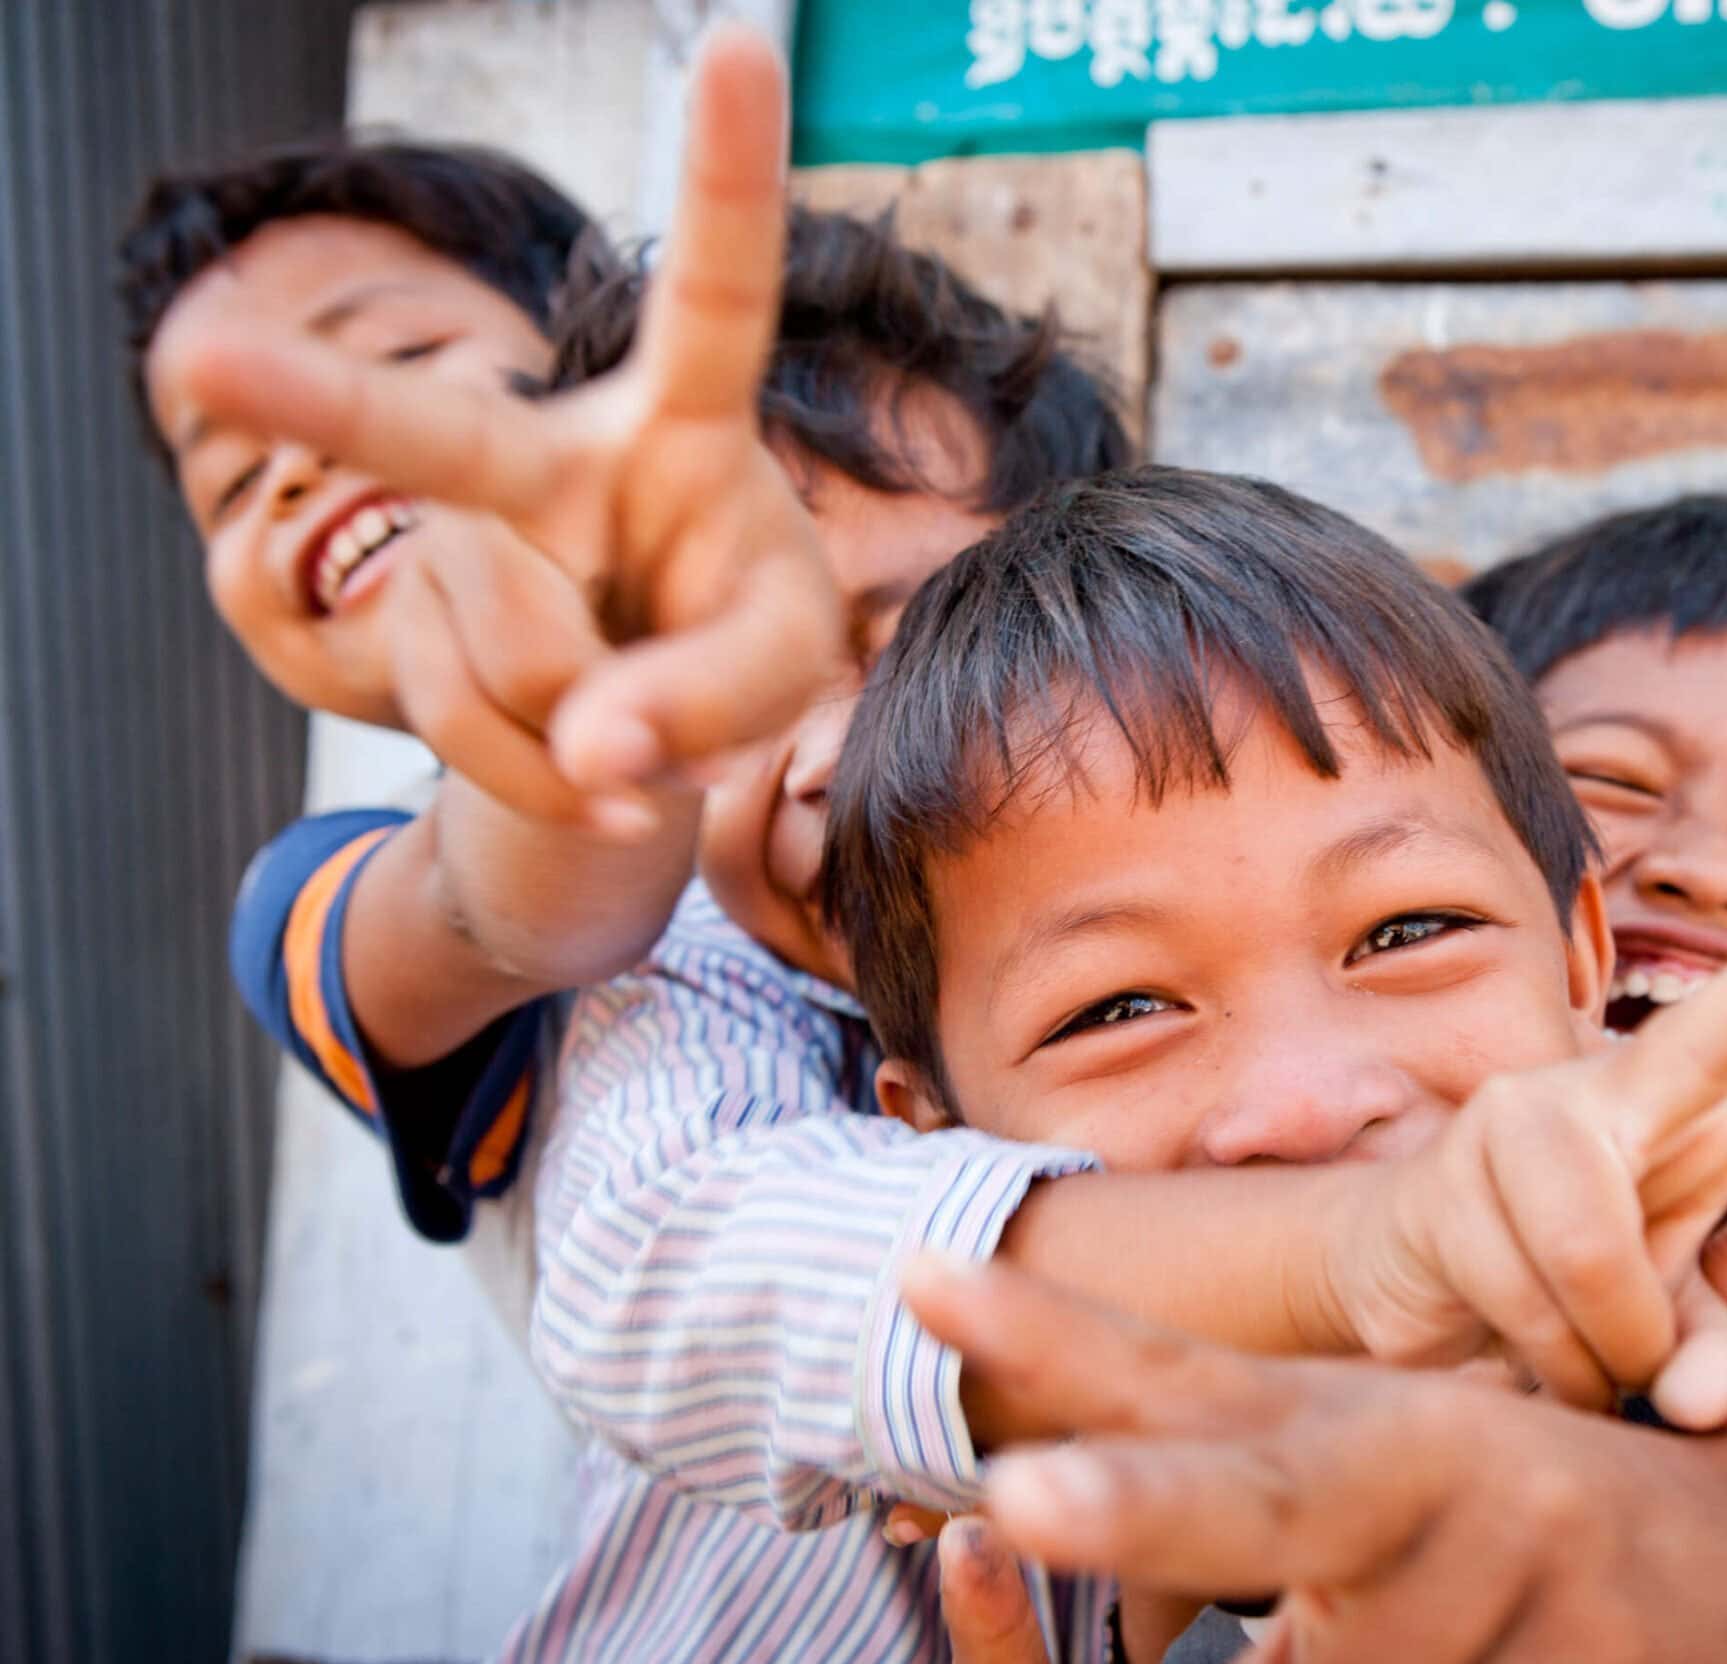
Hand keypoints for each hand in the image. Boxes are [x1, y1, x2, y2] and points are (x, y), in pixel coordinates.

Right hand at [157, 25, 838, 801]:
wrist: (636, 725)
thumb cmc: (737, 642)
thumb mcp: (784, 666)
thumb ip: (723, 693)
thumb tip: (590, 749)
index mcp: (684, 420)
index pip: (714, 291)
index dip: (728, 173)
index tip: (744, 43)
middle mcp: (549, 454)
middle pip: (434, 437)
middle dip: (314, 396)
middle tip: (200, 357)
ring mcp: (467, 543)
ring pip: (508, 657)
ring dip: (588, 737)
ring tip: (628, 733)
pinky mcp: (420, 627)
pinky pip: (475, 730)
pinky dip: (546, 784)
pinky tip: (582, 775)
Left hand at [901, 1255, 1726, 1663]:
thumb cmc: (1499, 1508)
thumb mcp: (1349, 1453)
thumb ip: (1176, 1432)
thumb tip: (959, 1421)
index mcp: (1338, 1420)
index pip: (1177, 1384)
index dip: (1052, 1352)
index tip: (930, 1302)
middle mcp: (1419, 1466)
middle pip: (1251, 1501)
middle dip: (1135, 1503)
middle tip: (1025, 1499)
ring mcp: (1521, 1562)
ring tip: (1450, 1643)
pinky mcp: (1602, 1663)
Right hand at [1321, 845, 1726, 1424]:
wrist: (1408, 1292)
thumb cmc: (1561, 1295)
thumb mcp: (1667, 1332)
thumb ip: (1721, 1364)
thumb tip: (1709, 1401)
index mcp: (1709, 1117)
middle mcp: (1625, 1092)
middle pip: (1714, 1035)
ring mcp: (1532, 1119)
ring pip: (1600, 1256)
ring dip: (1608, 1348)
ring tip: (1592, 1364)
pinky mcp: (1457, 1175)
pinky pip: (1534, 1296)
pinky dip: (1551, 1363)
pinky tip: (1526, 1359)